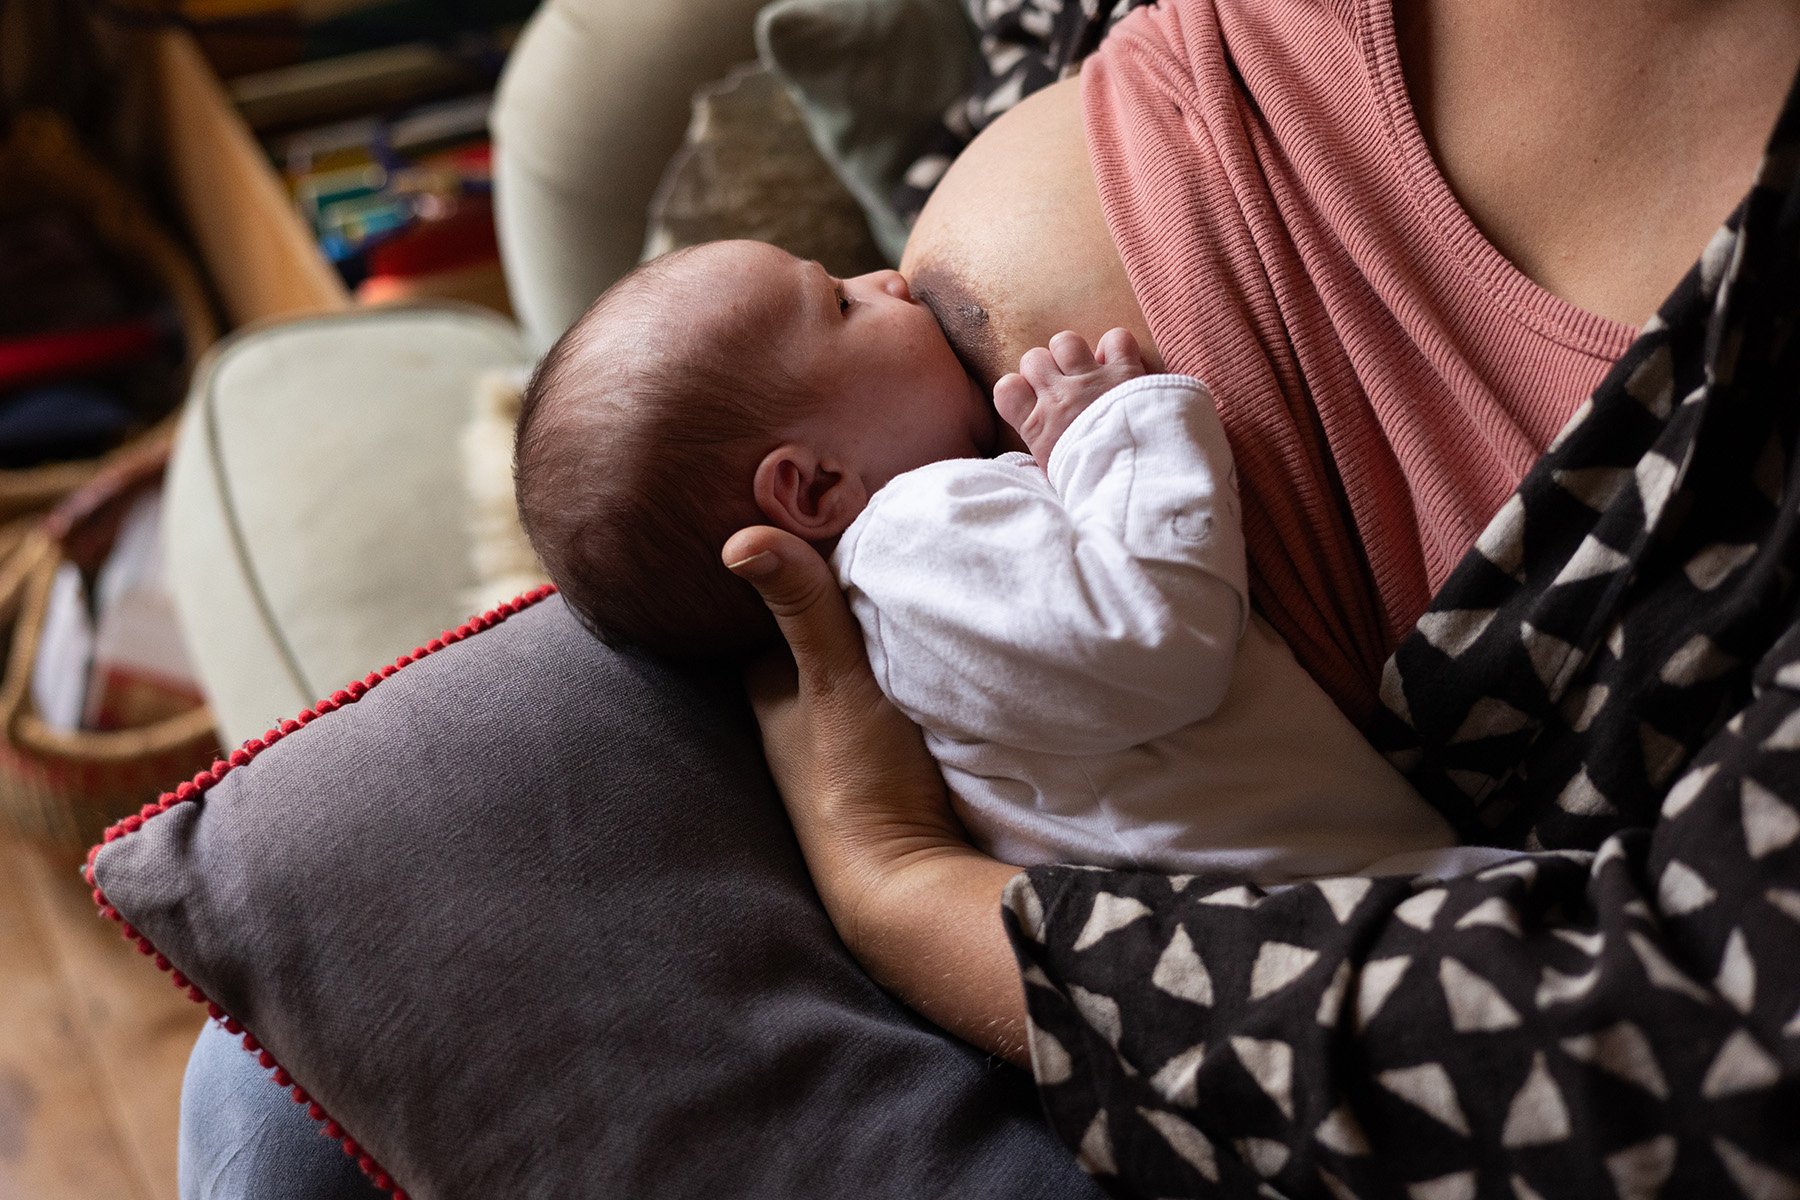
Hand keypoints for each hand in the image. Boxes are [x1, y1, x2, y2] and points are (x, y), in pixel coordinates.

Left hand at [722, 525, 963, 884]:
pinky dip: (913, 681)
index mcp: (767, 689)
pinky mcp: (885, 770)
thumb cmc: (858, 776)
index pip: (785, 604)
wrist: (910, 880)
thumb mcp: (833, 677)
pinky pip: (896, 703)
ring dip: (890, 646)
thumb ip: (802, 605)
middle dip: (852, 607)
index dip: (811, 567)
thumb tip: (735, 537)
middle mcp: (794, 718)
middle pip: (826, 637)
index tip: (850, 525)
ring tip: (931, 593)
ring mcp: (838, 747)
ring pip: (862, 671)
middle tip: (903, 553)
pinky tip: (944, 657)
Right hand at [993, 327, 1145, 470]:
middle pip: (1033, 358)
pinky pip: (1114, 339)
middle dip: (1045, 368)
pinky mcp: (1125, 371)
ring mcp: (1091, 380)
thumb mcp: (1055, 478)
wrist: (1134, 484)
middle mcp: (1059, 397)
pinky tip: (1118, 365)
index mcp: (1037, 426)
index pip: (1005, 388)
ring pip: (1066, 342)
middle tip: (1061, 388)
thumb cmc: (1094, 486)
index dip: (1018, 390)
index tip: (1033, 401)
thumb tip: (1038, 452)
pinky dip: (1116, 348)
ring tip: (1086, 372)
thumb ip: (1044, 453)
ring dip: (1074, 353)